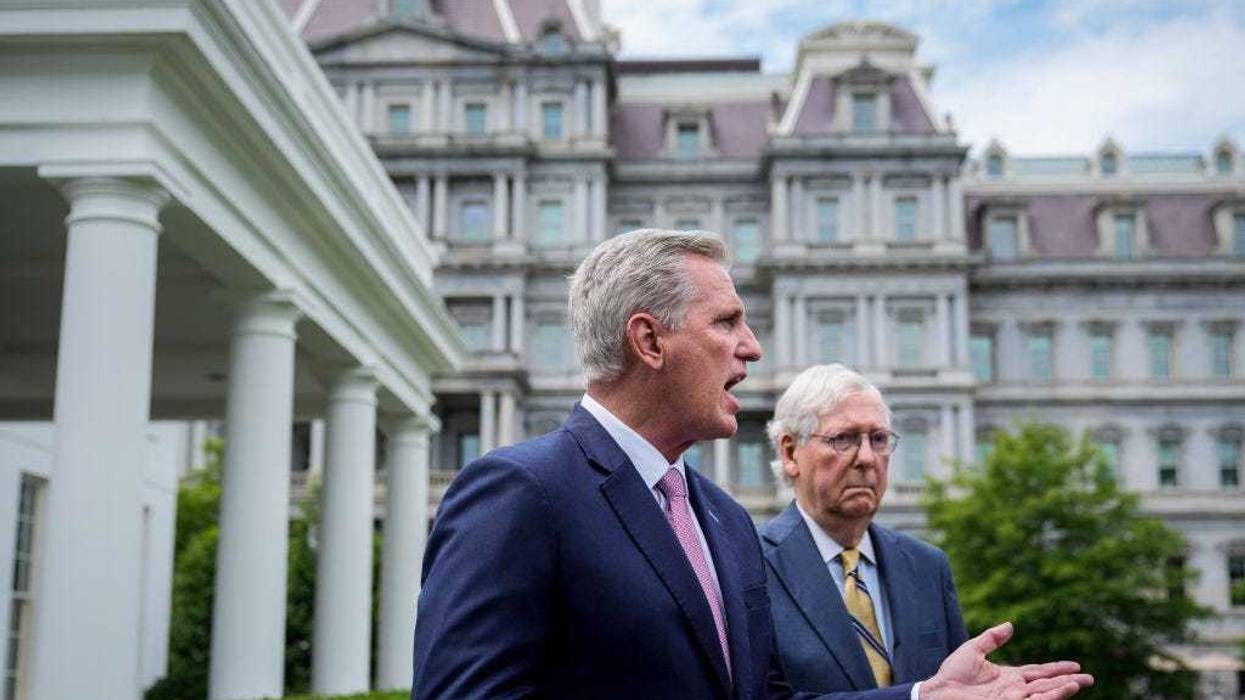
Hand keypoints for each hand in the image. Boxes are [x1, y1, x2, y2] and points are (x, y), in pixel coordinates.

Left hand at [920, 622, 1092, 699]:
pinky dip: (1050, 698)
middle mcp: (1015, 690)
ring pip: (1045, 695)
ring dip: (1063, 690)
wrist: (938, 693)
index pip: (1039, 672)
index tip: (1077, 666)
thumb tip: (1010, 625)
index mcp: (1009, 676)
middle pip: (1048, 685)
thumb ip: (992, 638)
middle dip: (1068, 681)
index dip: (1057, 669)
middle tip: (1090, 678)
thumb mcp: (973, 650)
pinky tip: (1063, 690)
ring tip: (1080, 683)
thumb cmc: (951, 675)